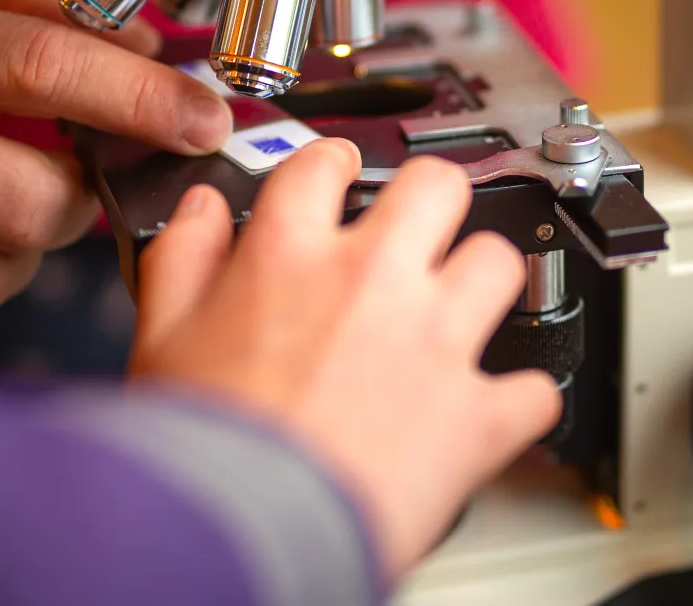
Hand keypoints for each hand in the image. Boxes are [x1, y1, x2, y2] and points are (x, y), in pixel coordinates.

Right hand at [129, 140, 561, 579]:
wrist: (242, 532)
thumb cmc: (199, 447)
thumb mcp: (159, 335)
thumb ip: (182, 256)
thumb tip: (200, 210)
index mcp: (291, 255)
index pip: (323, 165)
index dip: (334, 161)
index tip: (340, 171)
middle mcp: (372, 280)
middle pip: (437, 187)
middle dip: (431, 198)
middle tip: (421, 223)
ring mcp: (434, 341)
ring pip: (500, 265)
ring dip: (483, 284)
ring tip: (462, 306)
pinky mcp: (476, 415)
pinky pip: (533, 390)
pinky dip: (518, 401)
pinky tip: (494, 407)